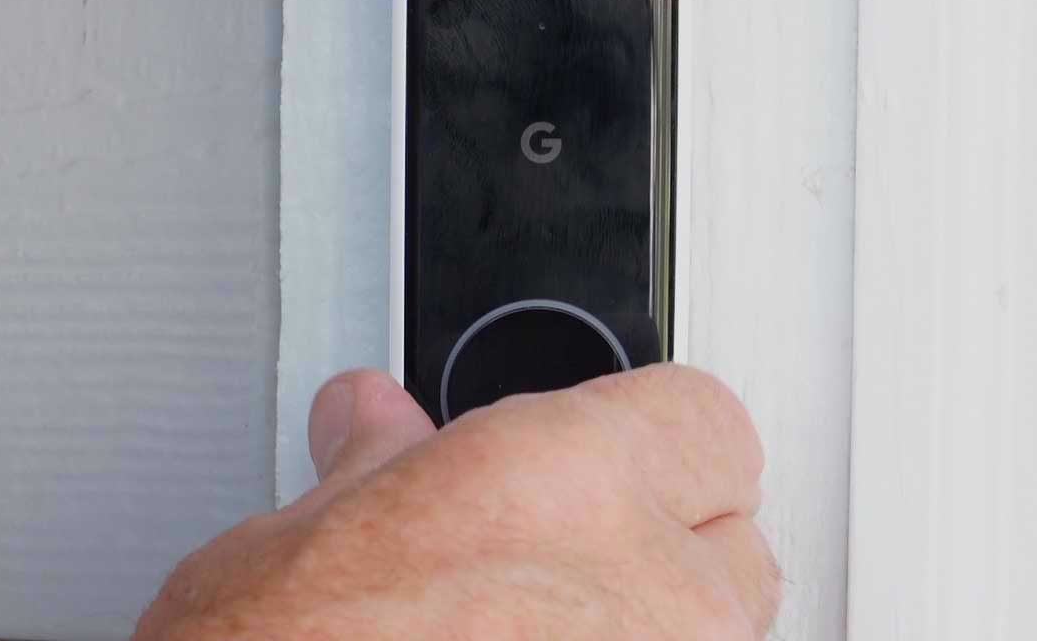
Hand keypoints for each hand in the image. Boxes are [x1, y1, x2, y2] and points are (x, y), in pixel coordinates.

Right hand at [134, 365, 779, 638]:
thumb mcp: (302, 538)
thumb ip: (374, 462)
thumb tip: (368, 419)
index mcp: (561, 480)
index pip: (705, 418)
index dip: (652, 439)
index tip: (611, 459)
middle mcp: (645, 592)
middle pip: (733, 540)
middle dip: (659, 545)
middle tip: (561, 568)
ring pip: (722, 634)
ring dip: (650, 628)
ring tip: (538, 637)